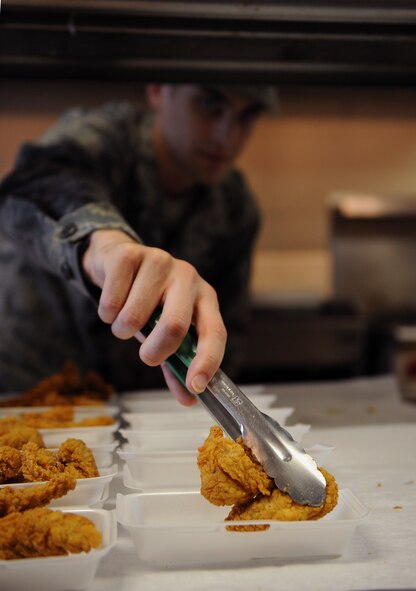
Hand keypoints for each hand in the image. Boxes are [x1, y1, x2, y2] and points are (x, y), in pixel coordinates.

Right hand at [82, 229, 226, 402]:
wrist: (118, 260)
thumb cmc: (147, 302)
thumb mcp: (165, 331)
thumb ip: (176, 364)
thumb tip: (188, 398)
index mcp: (204, 297)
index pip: (215, 332)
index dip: (207, 361)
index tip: (195, 386)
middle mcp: (188, 277)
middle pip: (175, 325)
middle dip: (156, 351)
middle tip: (147, 357)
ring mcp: (160, 262)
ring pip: (135, 317)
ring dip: (122, 331)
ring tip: (123, 322)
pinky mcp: (130, 255)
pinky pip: (111, 301)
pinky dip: (106, 314)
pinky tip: (111, 304)